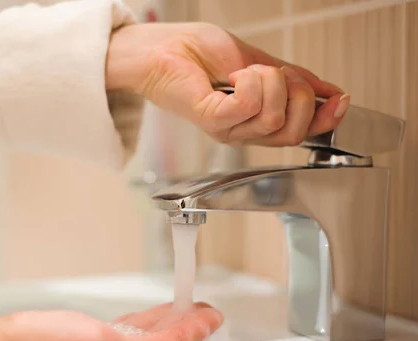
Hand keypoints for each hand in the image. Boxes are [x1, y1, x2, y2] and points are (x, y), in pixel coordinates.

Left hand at [106, 22, 349, 145]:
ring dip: (270, 82)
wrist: (159, 46)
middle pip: (293, 131)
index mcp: (254, 121)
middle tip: (273, 72)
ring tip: (244, 71)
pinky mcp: (210, 118)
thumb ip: (291, 79)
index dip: (324, 118)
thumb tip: (329, 91)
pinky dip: (250, 83)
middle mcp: (241, 131)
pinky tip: (234, 76)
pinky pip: (248, 107)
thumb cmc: (196, 52)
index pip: (300, 134)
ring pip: (274, 118)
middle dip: (297, 93)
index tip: (341, 99)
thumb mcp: (257, 62)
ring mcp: (226, 128)